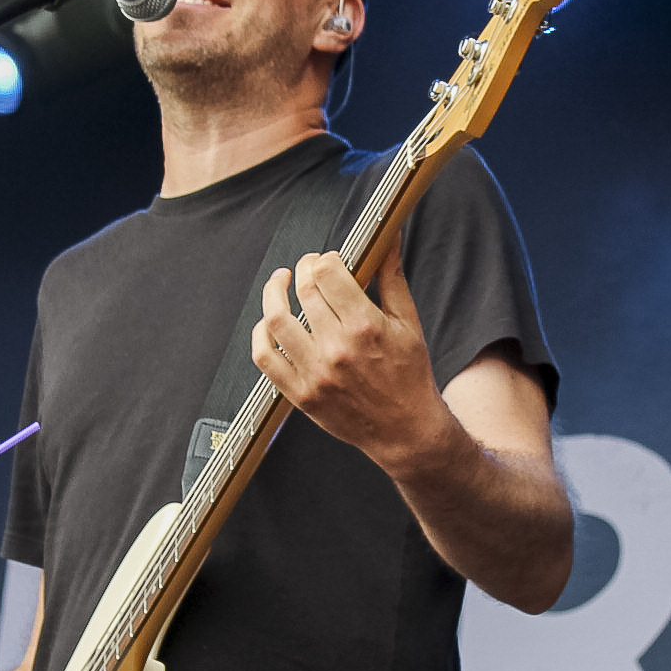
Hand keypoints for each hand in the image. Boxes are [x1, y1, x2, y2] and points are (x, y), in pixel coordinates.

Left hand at [254, 244, 453, 477]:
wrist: (405, 431)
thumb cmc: (410, 377)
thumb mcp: (408, 324)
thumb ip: (392, 278)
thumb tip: (389, 239)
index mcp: (366, 327)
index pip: (328, 273)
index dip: (324, 259)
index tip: (328, 260)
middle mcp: (337, 349)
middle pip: (304, 291)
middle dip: (304, 269)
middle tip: (308, 267)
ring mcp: (315, 373)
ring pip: (276, 320)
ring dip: (273, 293)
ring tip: (280, 283)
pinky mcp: (301, 394)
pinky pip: (265, 358)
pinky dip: (261, 335)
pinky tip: (269, 323)